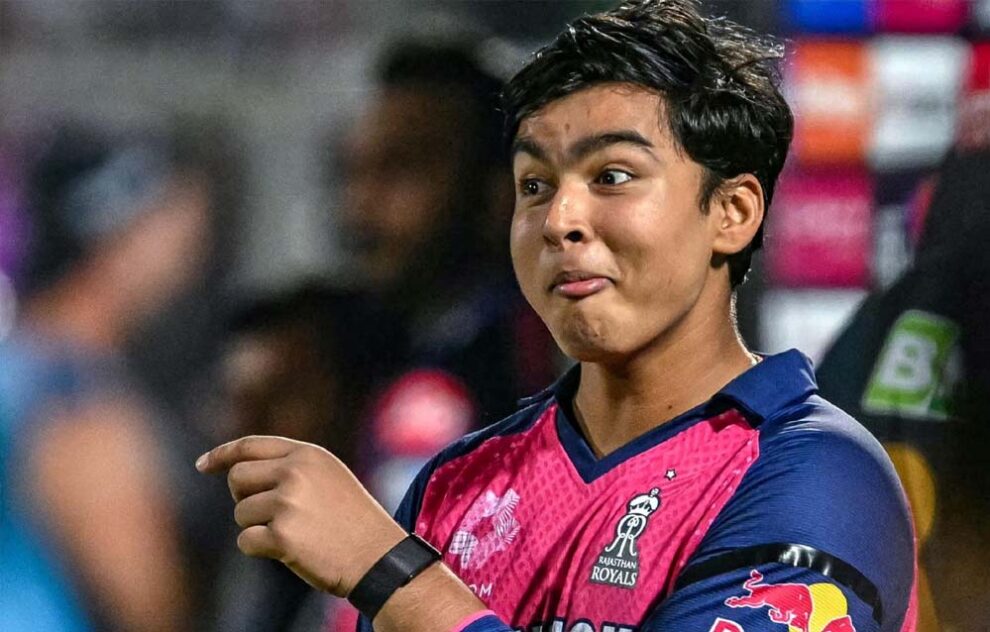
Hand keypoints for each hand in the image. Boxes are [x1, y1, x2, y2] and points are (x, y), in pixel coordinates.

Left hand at [196, 435, 405, 596]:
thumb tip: (238, 474)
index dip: (223, 454)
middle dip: (243, 499)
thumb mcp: (329, 478)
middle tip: (269, 514)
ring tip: (295, 534)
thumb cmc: (354, 522)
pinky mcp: (283, 536)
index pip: (252, 445)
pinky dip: (260, 549)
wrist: (379, 558)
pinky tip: (289, 551)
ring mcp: (288, 503)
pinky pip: (246, 541)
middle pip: (237, 478)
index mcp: (308, 454)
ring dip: (258, 528)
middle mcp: (296, 472)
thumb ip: (291, 469)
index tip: (203, 465)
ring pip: (241, 514)